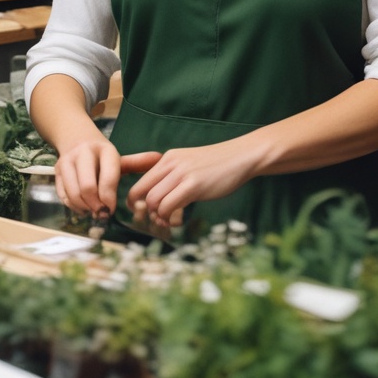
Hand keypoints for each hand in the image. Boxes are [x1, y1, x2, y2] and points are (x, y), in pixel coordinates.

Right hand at [54, 136, 120, 216]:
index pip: (108, 178)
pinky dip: (73, 206)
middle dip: (95, 206)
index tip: (110, 210)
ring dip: (83, 208)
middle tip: (100, 213)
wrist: (79, 139)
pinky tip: (82, 207)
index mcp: (105, 150)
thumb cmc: (102, 157)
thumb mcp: (116, 162)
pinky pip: (62, 195)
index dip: (109, 200)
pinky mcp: (56, 169)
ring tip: (92, 210)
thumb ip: (114, 184)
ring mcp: (67, 160)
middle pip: (87, 187)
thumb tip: (106, 211)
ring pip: (73, 194)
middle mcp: (84, 152)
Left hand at [122, 140, 256, 223]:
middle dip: (143, 211)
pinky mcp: (193, 185)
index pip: (139, 181)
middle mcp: (170, 163)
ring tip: (166, 222)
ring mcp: (181, 173)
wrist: (242, 156)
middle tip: (153, 220)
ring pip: (153, 200)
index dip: (135, 200)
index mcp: (167, 158)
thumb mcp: (189, 164)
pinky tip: (175, 221)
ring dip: (157, 216)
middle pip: (141, 191)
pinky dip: (167, 217)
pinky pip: (168, 205)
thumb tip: (159, 197)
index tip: (141, 212)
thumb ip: (173, 176)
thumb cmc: (218, 165)